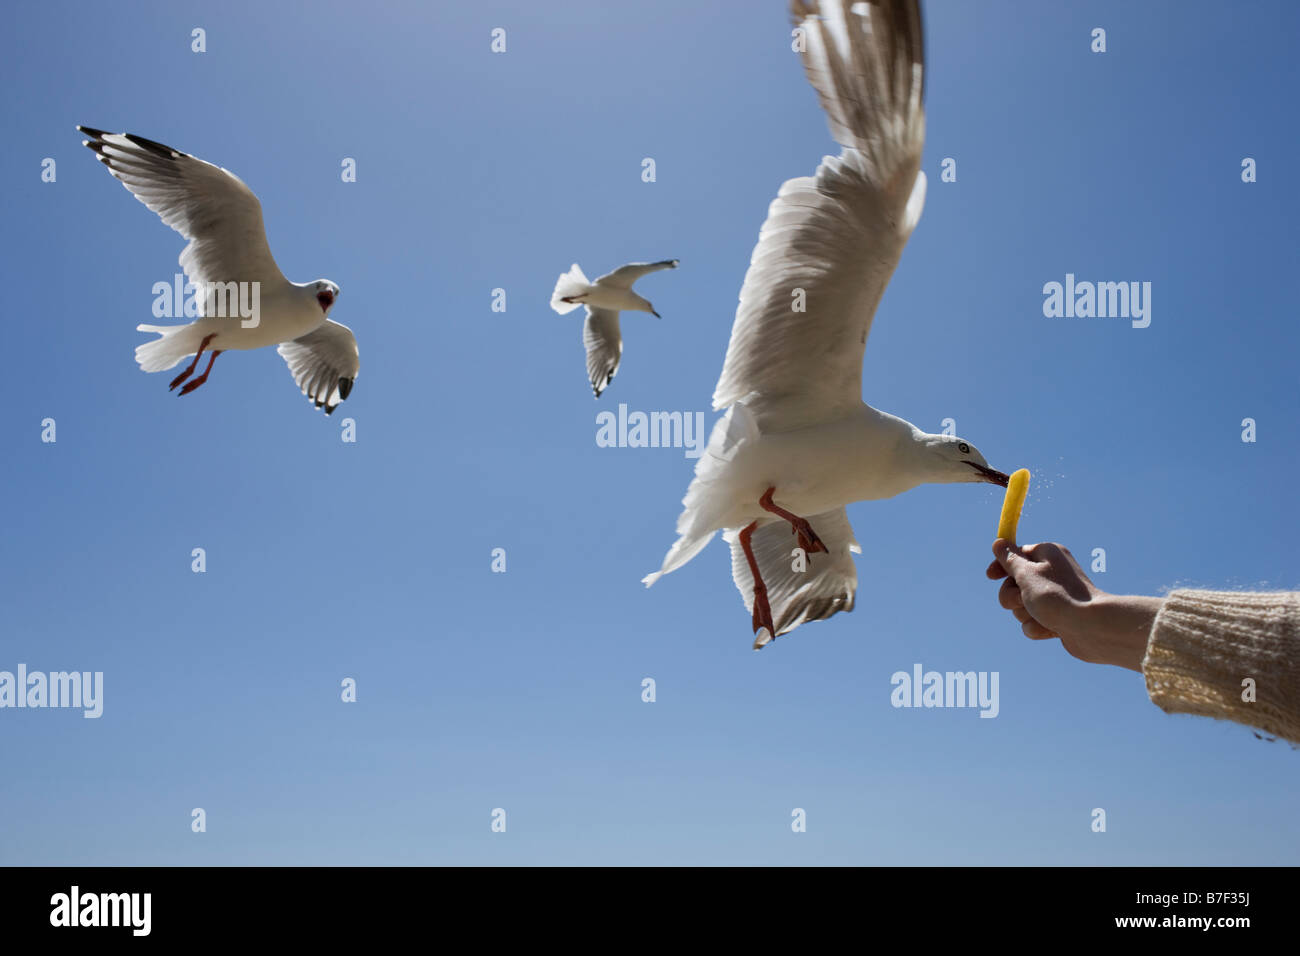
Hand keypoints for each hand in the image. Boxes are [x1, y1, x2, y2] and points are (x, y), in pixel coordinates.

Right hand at [986, 539, 1162, 671]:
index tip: (990, 576)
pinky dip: (1037, 626)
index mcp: (1047, 554)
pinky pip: (1033, 621)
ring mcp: (1055, 597)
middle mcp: (1052, 573)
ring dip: (1024, 613)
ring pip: (1021, 605)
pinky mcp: (1057, 617)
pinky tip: (1050, 629)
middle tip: (1022, 600)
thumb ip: (1009, 560)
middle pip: (1014, 583)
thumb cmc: (1058, 596)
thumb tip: (998, 542)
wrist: (1091, 628)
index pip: (1016, 554)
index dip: (1002, 565)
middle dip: (1012, 596)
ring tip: (1040, 616)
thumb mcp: (1027, 573)